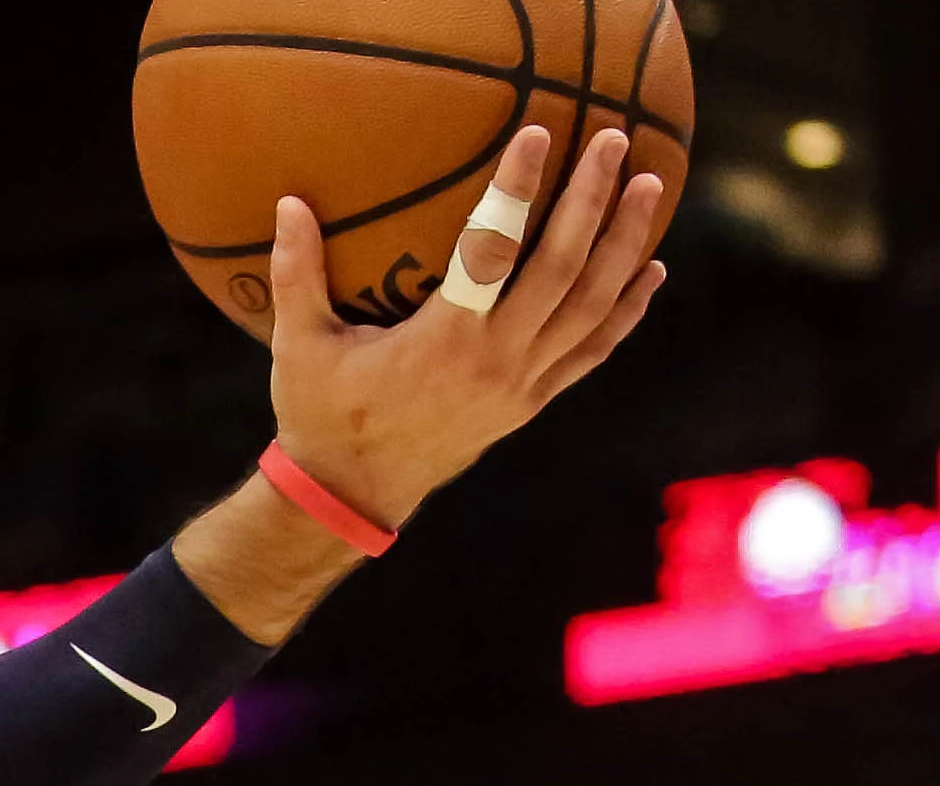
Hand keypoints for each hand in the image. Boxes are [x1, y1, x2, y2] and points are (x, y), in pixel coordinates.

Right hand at [266, 122, 671, 529]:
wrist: (353, 495)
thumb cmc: (321, 415)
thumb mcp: (299, 346)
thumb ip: (297, 274)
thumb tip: (289, 203)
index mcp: (442, 341)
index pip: (489, 251)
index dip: (515, 190)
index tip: (537, 134)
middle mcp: (495, 361)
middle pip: (562, 269)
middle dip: (592, 200)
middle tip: (615, 141)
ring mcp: (522, 384)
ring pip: (592, 306)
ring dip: (624, 243)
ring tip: (649, 186)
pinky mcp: (532, 402)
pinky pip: (593, 350)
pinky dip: (627, 309)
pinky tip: (650, 270)